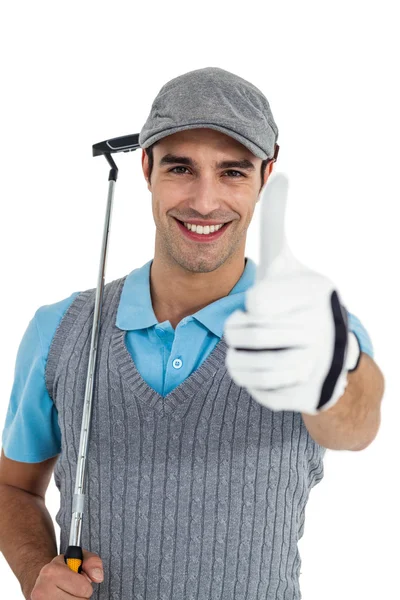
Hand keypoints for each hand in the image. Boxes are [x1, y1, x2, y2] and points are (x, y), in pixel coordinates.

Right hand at [30, 549, 102, 598]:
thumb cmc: (63, 569)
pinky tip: (63, 598)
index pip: (84, 588)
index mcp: (51, 571)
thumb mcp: (79, 558)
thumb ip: (92, 562)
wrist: (42, 581)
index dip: (85, 584)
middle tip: (72, 588)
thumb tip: (97, 577)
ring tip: (67, 593)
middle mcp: (42, 590)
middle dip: (80, 595)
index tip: (77, 580)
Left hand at [224, 173, 360, 415]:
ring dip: (240, 358)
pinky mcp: (304, 396)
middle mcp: (322, 327)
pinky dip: (253, 383)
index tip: (269, 305)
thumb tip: (281, 172)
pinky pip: (255, 392)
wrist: (328, 357)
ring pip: (242, 366)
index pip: (255, 302)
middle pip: (241, 333)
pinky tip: (270, 372)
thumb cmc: (296, 304)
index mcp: (316, 291)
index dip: (252, 304)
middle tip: (257, 330)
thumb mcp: (288, 263)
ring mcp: (315, 365)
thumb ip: (276, 223)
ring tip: (256, 351)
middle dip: (239, 331)